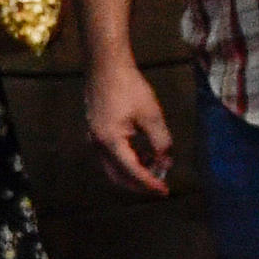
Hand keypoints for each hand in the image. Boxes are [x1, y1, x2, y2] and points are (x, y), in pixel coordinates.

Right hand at [83, 55, 174, 194]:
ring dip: (132, 173)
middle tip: (158, 186)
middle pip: (116, 177)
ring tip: (154, 166)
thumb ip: (161, 142)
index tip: (165, 191)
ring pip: (111, 168)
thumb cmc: (128, 87)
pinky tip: (141, 153)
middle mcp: (97, 145)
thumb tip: (166, 162)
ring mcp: (93, 139)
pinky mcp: (94, 132)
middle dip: (138, 185)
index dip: (150, 183)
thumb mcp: (151, 115)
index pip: (132, 172)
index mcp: (111, 142)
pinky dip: (125, 162)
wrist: (105, 66)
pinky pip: (108, 156)